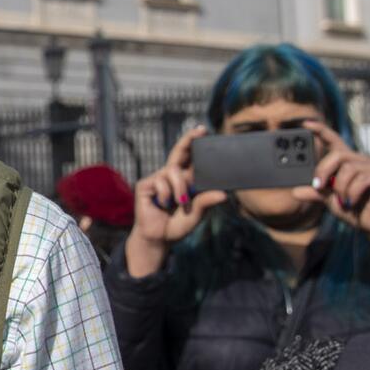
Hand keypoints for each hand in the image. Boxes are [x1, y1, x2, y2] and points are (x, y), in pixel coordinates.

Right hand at [123, 126, 227, 277]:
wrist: (158, 238)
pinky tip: (163, 205)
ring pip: (173, 171)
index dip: (195, 144)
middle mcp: (171, 176)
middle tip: (199, 131)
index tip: (204, 130)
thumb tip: (223, 194)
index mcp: (185, 180)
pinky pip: (160, 182)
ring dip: (180, 188)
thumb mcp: (196, 215)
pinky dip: (166, 195)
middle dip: (188, 140)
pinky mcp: (145, 185)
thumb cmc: (176, 225)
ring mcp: (157, 179)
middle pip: (179, 152)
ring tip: (180, 203)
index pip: (191, 159)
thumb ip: (206, 203)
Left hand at [295, 120, 369, 245]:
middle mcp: (360, 161)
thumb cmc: (352, 209)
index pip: (334, 141)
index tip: (306, 124)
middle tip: (319, 186)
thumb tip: (295, 191)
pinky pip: (362, 180)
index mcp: (346, 162)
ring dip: (340, 189)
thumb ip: (315, 192)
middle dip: (323, 171)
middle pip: (338, 155)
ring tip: (342, 201)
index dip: (321, 131)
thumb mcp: (328, 200)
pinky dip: (352, 194)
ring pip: (349, 169)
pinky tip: (351, 202)